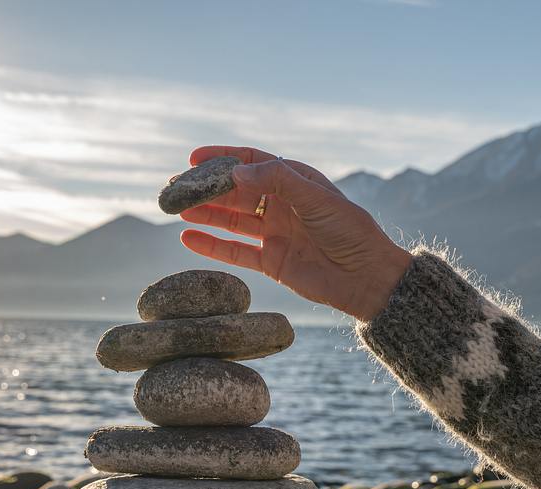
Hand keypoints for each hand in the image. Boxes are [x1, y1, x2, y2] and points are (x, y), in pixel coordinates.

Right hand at [179, 146, 411, 321]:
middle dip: (205, 188)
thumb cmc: (349, 231)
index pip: (251, 162)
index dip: (222, 159)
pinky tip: (187, 238)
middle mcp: (282, 205)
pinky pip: (235, 251)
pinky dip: (211, 245)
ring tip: (174, 209)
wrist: (367, 277)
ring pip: (230, 220)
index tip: (193, 160)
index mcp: (294, 181)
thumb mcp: (315, 197)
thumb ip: (276, 180)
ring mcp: (275, 233)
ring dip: (203, 213)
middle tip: (174, 187)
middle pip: (235, 192)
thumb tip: (234, 171)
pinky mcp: (271, 261)